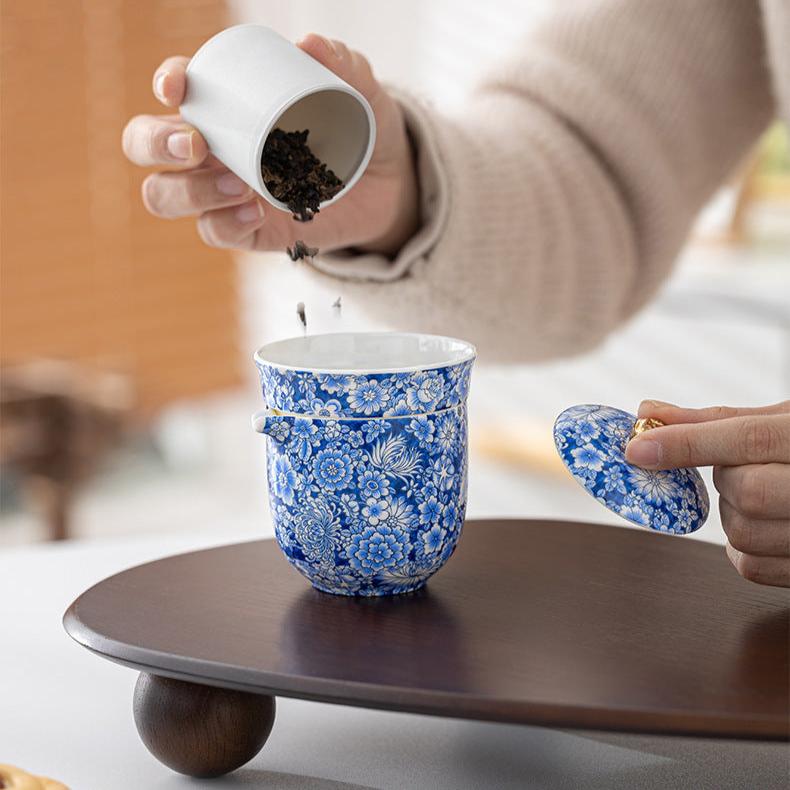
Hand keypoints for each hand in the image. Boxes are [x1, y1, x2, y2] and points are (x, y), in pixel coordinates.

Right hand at [122, 35, 418, 255]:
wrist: (388, 186)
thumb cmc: (361, 129)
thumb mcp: (361, 93)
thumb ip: (343, 64)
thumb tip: (310, 44)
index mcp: (226, 106)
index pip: (176, 89)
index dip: (166, 84)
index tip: (178, 87)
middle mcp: (211, 149)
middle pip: (143, 144)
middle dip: (155, 143)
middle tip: (197, 146)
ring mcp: (223, 192)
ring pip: (163, 194)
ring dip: (189, 190)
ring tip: (240, 185)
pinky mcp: (245, 229)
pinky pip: (212, 231)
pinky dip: (224, 223)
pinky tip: (255, 211)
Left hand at [625, 400, 789, 587]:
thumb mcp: (787, 422)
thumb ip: (720, 421)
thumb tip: (649, 411)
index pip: (748, 439)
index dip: (687, 443)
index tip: (637, 448)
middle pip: (746, 492)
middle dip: (727, 479)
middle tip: (742, 467)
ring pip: (743, 534)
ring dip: (731, 513)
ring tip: (760, 494)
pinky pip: (752, 568)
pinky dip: (740, 548)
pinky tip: (762, 524)